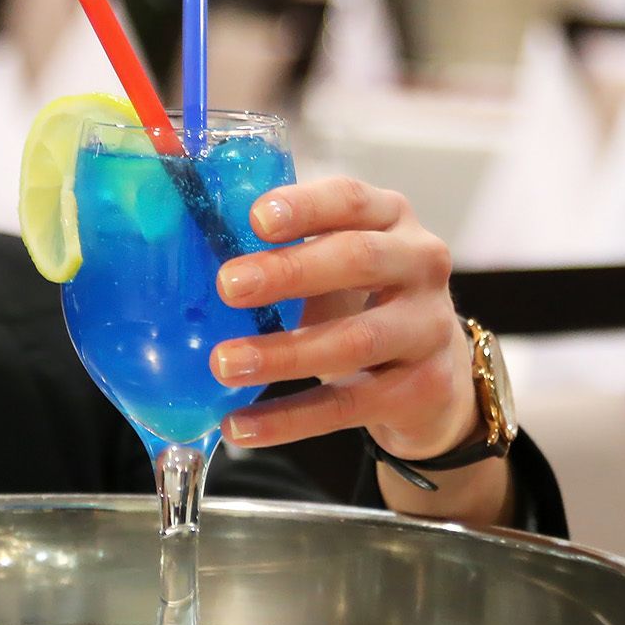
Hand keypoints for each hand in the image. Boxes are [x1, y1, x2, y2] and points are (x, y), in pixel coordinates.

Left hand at [210, 179, 504, 519]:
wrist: (434, 374)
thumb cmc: (365, 301)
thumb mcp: (337, 263)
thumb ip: (285, 250)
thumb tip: (190, 250)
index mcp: (392, 219)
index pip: (352, 200)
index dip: (305, 207)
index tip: (255, 218)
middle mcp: (421, 264)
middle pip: (358, 259)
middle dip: (289, 272)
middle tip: (228, 286)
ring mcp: (428, 328)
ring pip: (355, 339)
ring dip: (283, 354)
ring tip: (224, 364)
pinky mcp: (422, 389)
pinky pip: (347, 406)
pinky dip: (289, 419)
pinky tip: (241, 424)